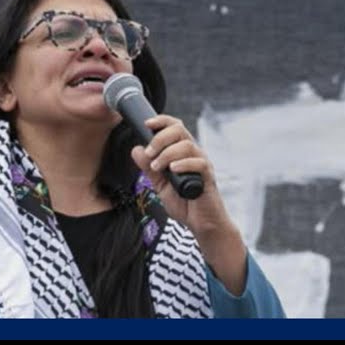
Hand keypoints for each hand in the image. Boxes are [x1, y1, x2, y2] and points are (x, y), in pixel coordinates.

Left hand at [130, 115, 246, 293]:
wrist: (200, 223)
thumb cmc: (184, 202)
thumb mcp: (159, 184)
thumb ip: (148, 168)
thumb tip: (136, 149)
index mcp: (181, 152)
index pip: (174, 127)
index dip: (161, 121)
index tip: (146, 124)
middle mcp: (193, 154)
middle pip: (179, 130)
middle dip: (160, 138)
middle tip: (150, 153)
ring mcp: (202, 164)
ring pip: (187, 145)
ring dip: (167, 153)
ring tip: (157, 168)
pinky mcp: (207, 177)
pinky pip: (198, 163)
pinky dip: (183, 164)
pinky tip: (172, 170)